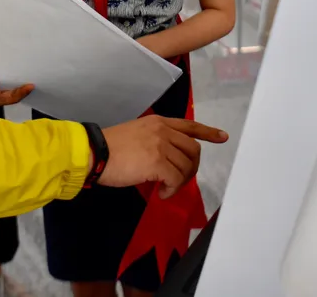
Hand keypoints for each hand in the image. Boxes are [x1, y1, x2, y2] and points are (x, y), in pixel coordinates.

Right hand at [98, 115, 228, 198]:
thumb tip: (167, 160)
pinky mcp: (157, 162)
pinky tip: (161, 193)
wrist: (93, 152)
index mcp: (159, 122)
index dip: (208, 132)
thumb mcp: (137, 134)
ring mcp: (161, 145)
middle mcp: (164, 130)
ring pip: (186, 167)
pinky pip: (175, 180)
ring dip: (180, 182)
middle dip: (192, 168)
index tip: (223, 137)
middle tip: (180, 181)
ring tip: (166, 188)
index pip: (190, 125)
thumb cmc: (109, 147)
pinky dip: (171, 190)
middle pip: (193, 150)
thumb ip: (155, 141)